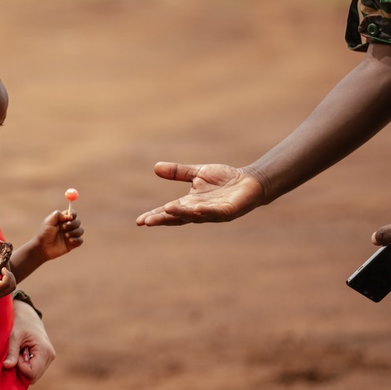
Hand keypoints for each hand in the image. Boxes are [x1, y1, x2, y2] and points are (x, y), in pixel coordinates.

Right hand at [0, 260, 15, 307]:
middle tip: (3, 268)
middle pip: (12, 286)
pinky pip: (5, 289)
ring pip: (10, 288)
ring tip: (1, 271)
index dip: (7, 273)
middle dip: (10, 275)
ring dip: (8, 278)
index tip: (1, 267)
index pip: (7, 282)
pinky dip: (5, 281)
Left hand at [4, 299, 54, 382]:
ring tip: (20, 352)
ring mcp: (49, 358)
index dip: (20, 367)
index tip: (15, 354)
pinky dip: (26, 365)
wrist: (27, 315)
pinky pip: (35, 370)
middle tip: (17, 353)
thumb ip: (11, 352)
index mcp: (44, 350)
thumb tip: (6, 366)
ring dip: (24, 367)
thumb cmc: (20, 323)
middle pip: (34, 377)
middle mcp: (50, 356)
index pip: (32, 373)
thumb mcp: (13, 336)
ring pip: (34, 375)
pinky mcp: (46, 358)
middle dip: (22, 369)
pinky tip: (23, 353)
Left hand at [36, 210, 83, 260]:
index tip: (70, 217)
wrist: (42, 247)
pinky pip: (80, 240)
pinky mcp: (72, 244)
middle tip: (63, 228)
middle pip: (78, 221)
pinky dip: (77, 240)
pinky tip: (69, 241)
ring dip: (74, 232)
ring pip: (81, 230)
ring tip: (66, 235)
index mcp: (62, 220)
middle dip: (72, 224)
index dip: (73, 214)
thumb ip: (57, 215)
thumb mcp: (48, 222)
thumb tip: (67, 215)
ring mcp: (71, 235)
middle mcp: (68, 226)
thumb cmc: (44, 233)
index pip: (72, 214)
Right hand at [135, 162, 265, 225]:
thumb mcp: (197, 173)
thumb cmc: (224, 179)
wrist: (250, 181)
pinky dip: (205, 211)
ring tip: (166, 210)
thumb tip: (155, 167)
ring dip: (180, 214)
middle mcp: (199, 211)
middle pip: (177, 217)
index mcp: (190, 203)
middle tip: (147, 222)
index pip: (169, 212)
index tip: (140, 221)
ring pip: (194, 216)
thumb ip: (178, 172)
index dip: (155, 216)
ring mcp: (213, 213)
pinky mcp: (228, 211)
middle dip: (163, 219)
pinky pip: (215, 212)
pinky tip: (196, 208)